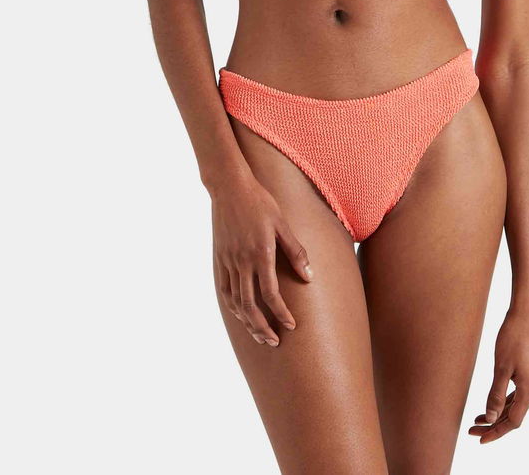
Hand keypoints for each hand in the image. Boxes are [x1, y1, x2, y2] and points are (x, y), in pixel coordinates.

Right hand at [212, 174, 313, 346]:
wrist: (229, 187)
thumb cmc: (260, 202)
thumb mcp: (282, 223)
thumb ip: (295, 251)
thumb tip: (309, 277)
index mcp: (260, 254)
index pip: (270, 294)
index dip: (281, 313)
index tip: (291, 326)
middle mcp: (242, 262)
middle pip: (250, 305)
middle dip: (263, 327)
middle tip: (274, 342)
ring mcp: (228, 261)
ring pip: (235, 302)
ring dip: (247, 322)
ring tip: (259, 335)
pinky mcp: (219, 259)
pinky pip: (225, 290)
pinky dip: (233, 307)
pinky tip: (241, 314)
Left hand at [469, 301, 528, 443]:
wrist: (526, 314)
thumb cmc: (513, 337)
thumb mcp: (501, 367)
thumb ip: (496, 395)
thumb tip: (491, 419)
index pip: (513, 422)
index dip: (496, 432)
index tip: (479, 438)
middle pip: (514, 417)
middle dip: (494, 425)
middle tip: (472, 430)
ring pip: (516, 406)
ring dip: (498, 414)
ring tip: (477, 418)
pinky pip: (518, 394)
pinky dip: (505, 402)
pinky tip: (492, 402)